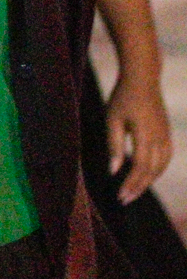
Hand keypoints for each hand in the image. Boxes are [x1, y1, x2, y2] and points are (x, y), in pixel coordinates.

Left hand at [106, 73, 173, 203]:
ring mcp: (166, 135)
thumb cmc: (123, 97)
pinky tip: (146, 175)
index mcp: (145, 135)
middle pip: (152, 171)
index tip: (120, 196)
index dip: (131, 184)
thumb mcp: (112, 119)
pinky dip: (157, 170)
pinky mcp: (167, 133)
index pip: (140, 167)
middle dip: (138, 187)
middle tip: (124, 200)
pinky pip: (166, 158)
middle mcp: (159, 138)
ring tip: (133, 191)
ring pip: (161, 166)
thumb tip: (114, 171)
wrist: (143, 78)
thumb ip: (114, 145)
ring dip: (148, 181)